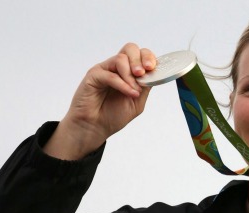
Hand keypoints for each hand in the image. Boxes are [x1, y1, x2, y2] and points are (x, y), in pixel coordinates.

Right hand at [44, 43, 156, 159]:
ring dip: (131, 74)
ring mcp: (105, 69)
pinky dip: (122, 84)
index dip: (149, 58)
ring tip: (135, 90)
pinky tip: (130, 93)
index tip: (153, 69)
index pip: (141, 54)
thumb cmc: (113, 115)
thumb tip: (154, 74)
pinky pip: (110, 74)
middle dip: (141, 59)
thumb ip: (146, 87)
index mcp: (129, 72)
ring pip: (121, 58)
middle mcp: (117, 68)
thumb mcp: (138, 102)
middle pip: (130, 49)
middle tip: (143, 73)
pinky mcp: (93, 75)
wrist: (95, 127)